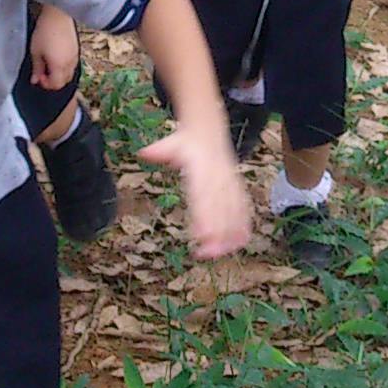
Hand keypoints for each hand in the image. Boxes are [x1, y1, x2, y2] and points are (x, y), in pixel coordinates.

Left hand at [28, 7, 80, 92]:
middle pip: (64, 81)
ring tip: (49, 64)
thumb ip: (36, 68)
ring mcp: (75, 56)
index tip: (38, 77)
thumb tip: (35, 80)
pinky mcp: (77, 49)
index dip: (46, 84)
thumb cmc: (45, 31)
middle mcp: (70, 64)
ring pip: (69, 73)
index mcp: (59, 66)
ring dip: (59, 74)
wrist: (58, 14)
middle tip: (42, 73)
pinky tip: (57, 58)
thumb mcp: (36, 51)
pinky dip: (65, 66)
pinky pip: (72, 64)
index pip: (55, 85)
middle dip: (53, 81)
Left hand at [142, 123, 251, 259]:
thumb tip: (144, 153)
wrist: (207, 133)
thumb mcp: (170, 144)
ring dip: (230, 233)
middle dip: (216, 233)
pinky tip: (241, 240)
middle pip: (219, 209)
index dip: (204, 217)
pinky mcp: (235, 188)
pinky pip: (242, 207)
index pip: (203, 197)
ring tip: (224, 253)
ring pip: (232, 211)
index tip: (201, 236)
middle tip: (210, 254)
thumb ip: (159, 152)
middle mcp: (217, 179)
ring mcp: (228, 184)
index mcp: (201, 170)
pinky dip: (243, 223)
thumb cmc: (185, 144)